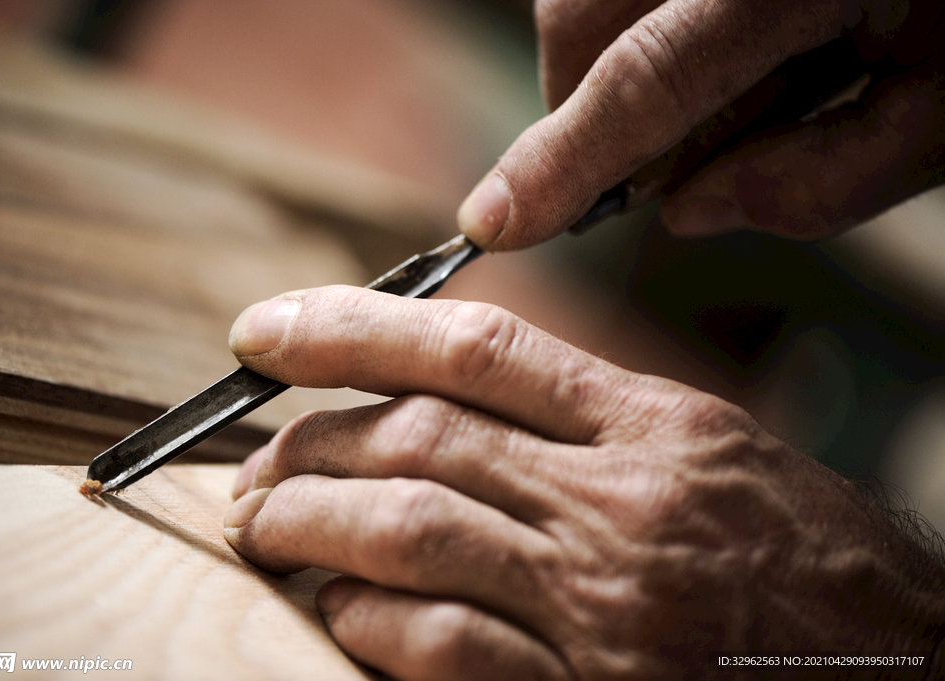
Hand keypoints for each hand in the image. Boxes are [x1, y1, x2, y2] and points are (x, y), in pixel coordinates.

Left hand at [223, 287, 944, 679]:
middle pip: (422, 437)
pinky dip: (371, 621)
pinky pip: (448, 647)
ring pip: (415, 529)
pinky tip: (338, 609)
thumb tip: (446, 398)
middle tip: (253, 464)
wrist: (906, 670)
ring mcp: (607, 600)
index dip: (352, 326)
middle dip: (310, 443)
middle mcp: (623, 501)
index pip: (477, 345)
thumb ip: (584, 421)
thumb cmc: (807, 562)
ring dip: (312, 523)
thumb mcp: (707, 453)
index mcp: (654, 425)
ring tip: (262, 525)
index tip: (265, 329)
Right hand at [457, 0, 944, 246]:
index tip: (494, 222)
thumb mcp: (944, 116)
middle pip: (581, 18)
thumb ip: (821, 181)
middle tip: (647, 160)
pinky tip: (715, 41)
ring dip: (607, 60)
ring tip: (712, 87)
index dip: (561, 161)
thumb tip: (690, 212)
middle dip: (581, 107)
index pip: (647, 82)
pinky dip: (628, 21)